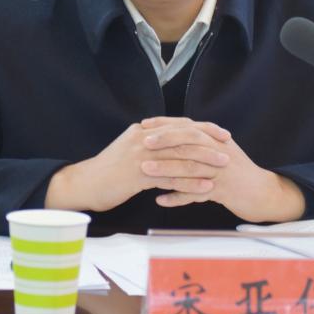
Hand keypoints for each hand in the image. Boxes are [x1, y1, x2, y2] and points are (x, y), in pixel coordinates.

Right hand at [44, 118, 232, 212]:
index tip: (222, 133)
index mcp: (143, 130)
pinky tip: (205, 188)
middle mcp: (143, 138)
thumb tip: (172, 142)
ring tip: (223, 168)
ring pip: (179, 157)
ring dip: (204, 163)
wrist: (84, 185)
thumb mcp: (130, 149)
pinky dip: (190, 183)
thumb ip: (150, 143)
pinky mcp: (137, 175)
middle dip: (208, 143)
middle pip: (183, 138)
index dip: (203, 128)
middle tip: (228, 149)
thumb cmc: (109, 171)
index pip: (179, 125)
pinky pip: (170, 178)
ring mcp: (140, 156)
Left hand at [139, 116, 305, 223]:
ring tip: (145, 170)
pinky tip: (161, 200)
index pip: (188, 125)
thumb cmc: (237, 173)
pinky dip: (178, 197)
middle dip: (164, 140)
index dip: (165, 124)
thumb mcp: (221, 151)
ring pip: (191, 166)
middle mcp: (220, 151)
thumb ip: (201, 143)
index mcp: (217, 139)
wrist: (263, 193)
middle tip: (142, 142)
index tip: (144, 125)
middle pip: (189, 141)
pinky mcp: (224, 191)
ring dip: (166, 168)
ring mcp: (222, 171)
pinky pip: (197, 194)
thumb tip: (173, 134)